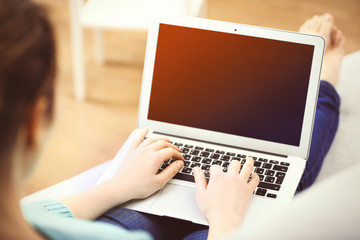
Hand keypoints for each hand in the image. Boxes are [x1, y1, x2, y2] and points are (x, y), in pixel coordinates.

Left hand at [61, 128, 183, 219]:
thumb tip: (179, 164)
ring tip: (167, 140)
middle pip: (163, 144)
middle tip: (177, 152)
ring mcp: (138, 150)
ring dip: (161, 139)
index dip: (178, 155)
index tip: (181, 160)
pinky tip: (145, 129)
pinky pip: (137, 138)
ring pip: (152, 139)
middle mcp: (147, 151)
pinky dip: (142, 132)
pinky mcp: (131, 151)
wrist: (120, 187)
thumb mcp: (159, 182)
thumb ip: (171, 171)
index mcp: (155, 158)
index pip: (171, 152)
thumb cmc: (138, 187)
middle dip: (172, 147)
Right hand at [193, 157, 258, 239]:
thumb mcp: (200, 193)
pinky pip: (255, 180)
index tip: (213, 174)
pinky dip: (256, 176)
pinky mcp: (249, 190)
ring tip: (249, 159)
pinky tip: (254, 175)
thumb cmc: (212, 209)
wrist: (225, 220)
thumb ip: (199, 179)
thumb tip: (197, 169)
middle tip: (233, 165)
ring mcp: (241, 182)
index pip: (216, 167)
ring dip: (248, 162)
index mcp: (218, 177)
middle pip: (234, 163)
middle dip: (232, 164)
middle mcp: (231, 177)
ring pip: (247, 167)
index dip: (213, 170)